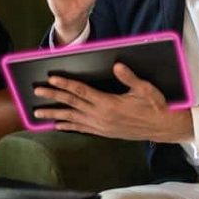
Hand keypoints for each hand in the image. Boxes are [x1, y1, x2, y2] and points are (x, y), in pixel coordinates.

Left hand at [32, 62, 193, 141]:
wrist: (162, 128)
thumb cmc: (155, 106)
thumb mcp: (145, 89)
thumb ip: (130, 78)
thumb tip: (117, 66)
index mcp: (109, 104)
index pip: (81, 92)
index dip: (65, 84)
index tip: (51, 78)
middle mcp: (101, 117)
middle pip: (71, 104)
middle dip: (52, 97)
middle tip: (36, 91)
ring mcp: (100, 126)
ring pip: (72, 118)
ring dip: (54, 114)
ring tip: (37, 112)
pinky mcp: (103, 132)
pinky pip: (81, 128)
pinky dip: (67, 126)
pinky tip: (56, 126)